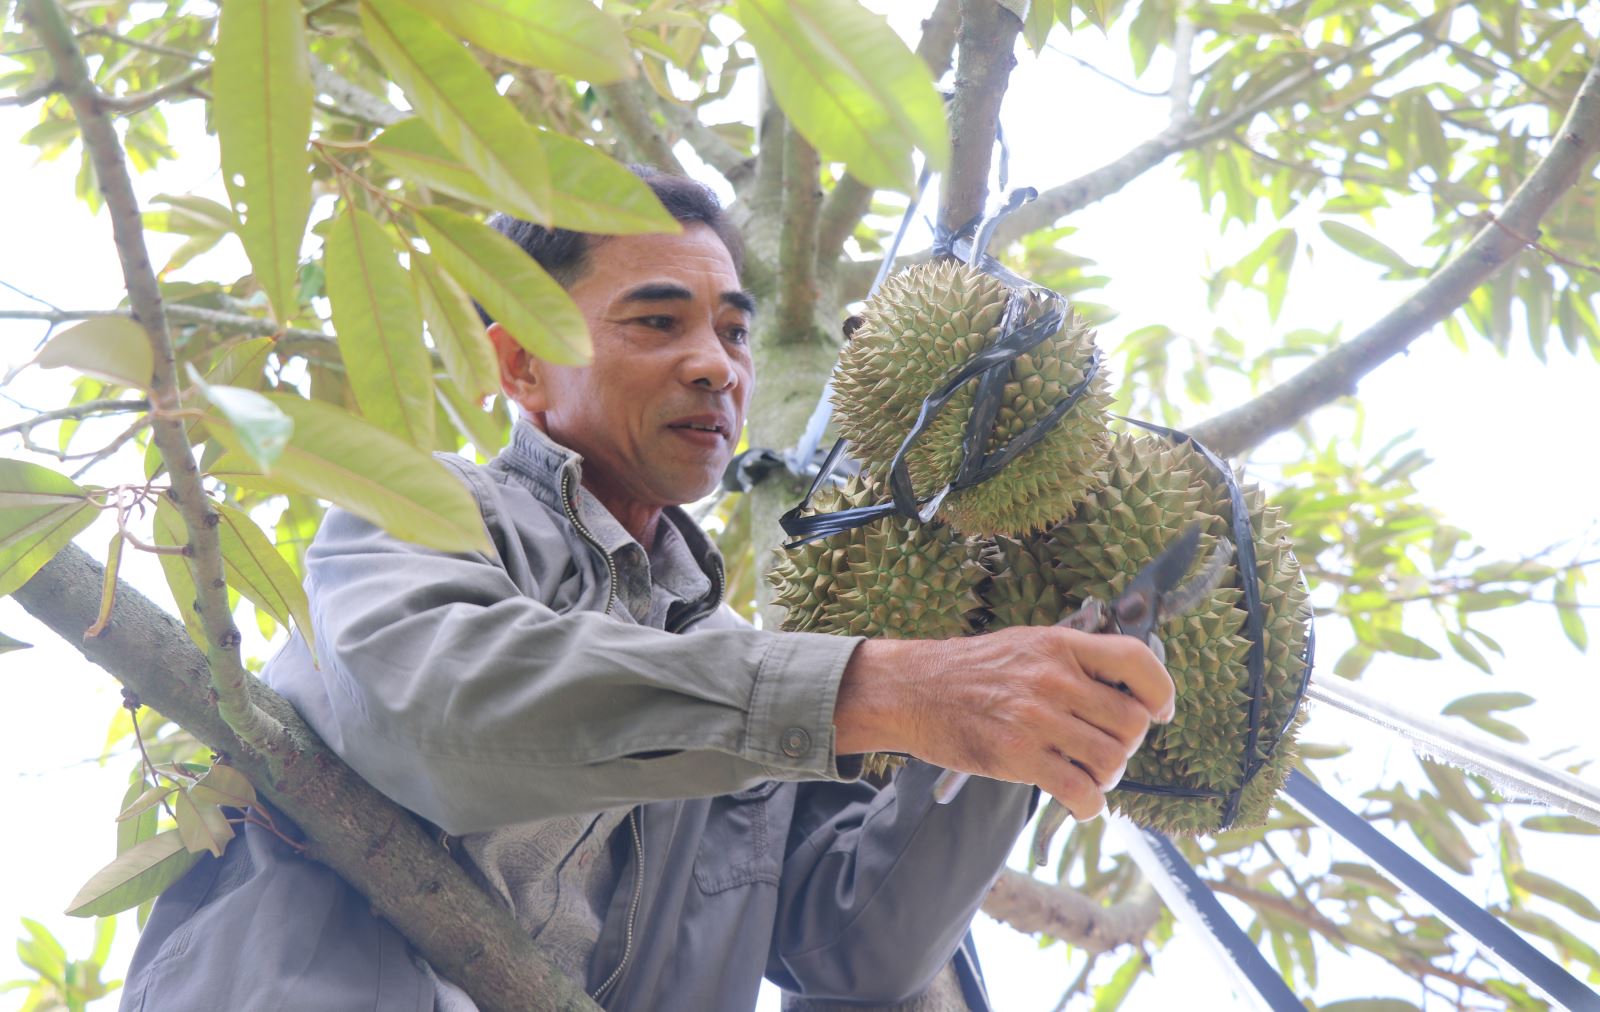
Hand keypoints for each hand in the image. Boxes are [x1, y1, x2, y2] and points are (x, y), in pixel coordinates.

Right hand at [834, 627, 1174, 819]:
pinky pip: (1081, 791)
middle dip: (1128, 744)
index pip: (1137, 661)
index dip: (1161, 691)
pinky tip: (1078, 802)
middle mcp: (1054, 679)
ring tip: (1088, 774)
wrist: (911, 691)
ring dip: (1107, 776)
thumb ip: (1072, 661)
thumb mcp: (1025, 644)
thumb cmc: (968, 670)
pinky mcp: (1019, 758)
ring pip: (1111, 760)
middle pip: (1132, 722)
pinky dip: (1089, 805)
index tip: (1160, 710)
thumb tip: (1124, 690)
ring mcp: (1037, 720)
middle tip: (1107, 748)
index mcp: (1060, 645)